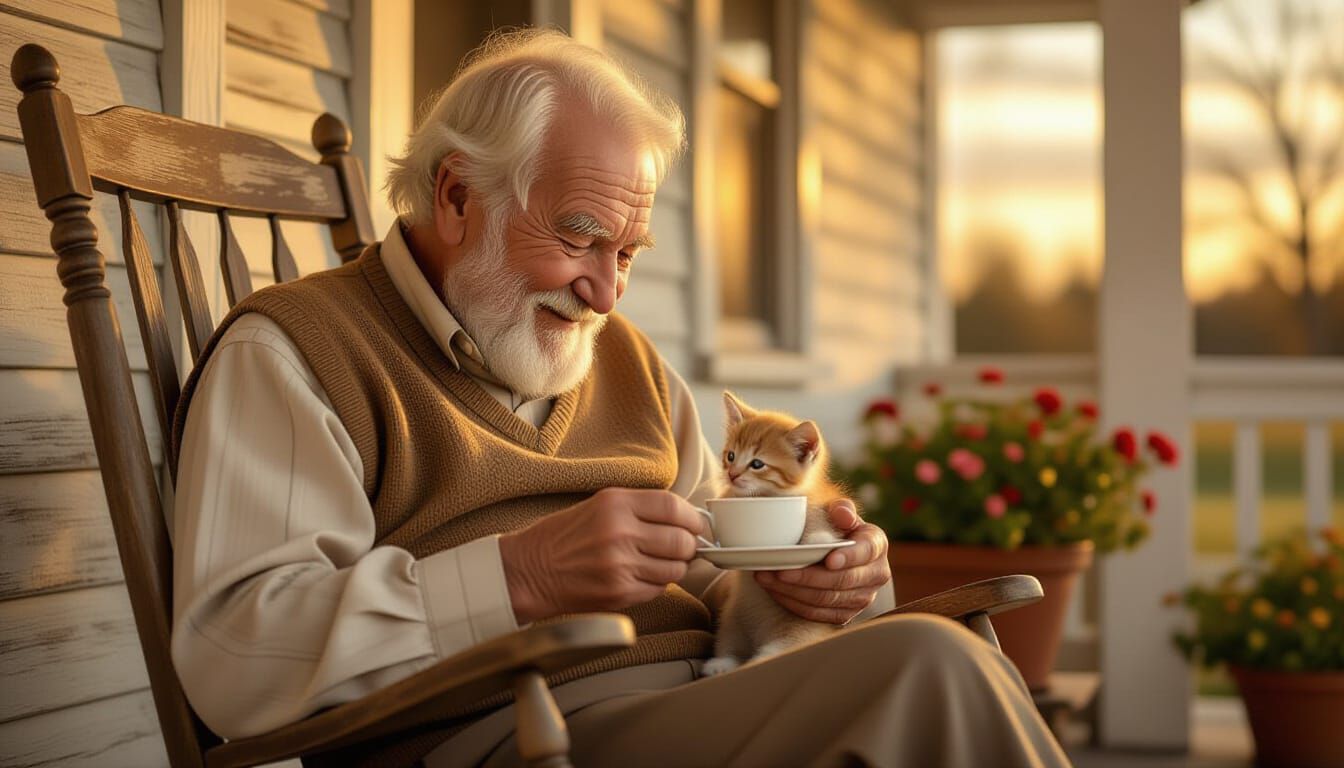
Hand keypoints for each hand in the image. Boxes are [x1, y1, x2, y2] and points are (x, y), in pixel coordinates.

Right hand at [498, 488, 706, 623]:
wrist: (528, 571)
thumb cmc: (561, 537)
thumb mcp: (599, 506)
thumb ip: (639, 509)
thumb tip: (683, 519)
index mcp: (615, 503)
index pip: (673, 506)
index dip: (692, 517)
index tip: (697, 524)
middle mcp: (620, 532)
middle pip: (681, 540)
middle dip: (689, 546)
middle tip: (684, 547)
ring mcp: (621, 565)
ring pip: (675, 568)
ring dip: (675, 567)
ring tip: (660, 563)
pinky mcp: (619, 592)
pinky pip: (658, 589)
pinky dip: (657, 584)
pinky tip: (641, 577)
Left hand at [753, 498, 890, 624]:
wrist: (839, 553)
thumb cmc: (837, 528)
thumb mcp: (840, 513)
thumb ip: (842, 509)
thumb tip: (842, 513)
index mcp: (876, 545)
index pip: (865, 552)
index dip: (848, 558)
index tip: (829, 560)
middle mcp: (876, 574)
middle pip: (841, 581)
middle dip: (807, 577)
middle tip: (779, 570)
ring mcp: (862, 598)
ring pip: (826, 600)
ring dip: (793, 591)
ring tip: (767, 578)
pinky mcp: (845, 615)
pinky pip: (818, 614)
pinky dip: (793, 603)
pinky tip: (775, 590)